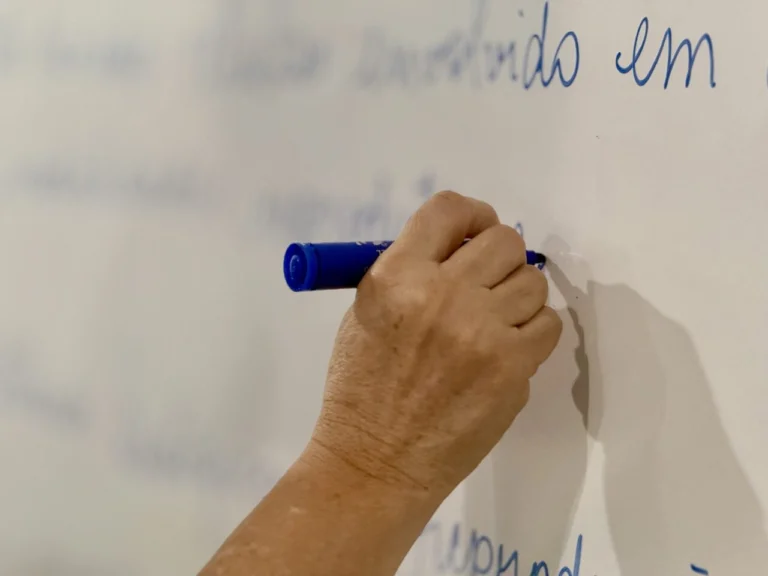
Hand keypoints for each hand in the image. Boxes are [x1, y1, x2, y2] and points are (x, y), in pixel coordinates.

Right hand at [306, 191, 562, 501]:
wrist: (375, 462)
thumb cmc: (360, 390)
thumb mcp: (365, 314)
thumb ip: (410, 273)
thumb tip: (462, 249)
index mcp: (397, 276)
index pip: (449, 210)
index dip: (472, 214)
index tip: (477, 231)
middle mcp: (442, 294)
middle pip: (504, 240)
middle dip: (498, 257)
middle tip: (486, 282)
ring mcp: (482, 331)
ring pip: (533, 281)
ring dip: (517, 296)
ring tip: (494, 322)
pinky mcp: (512, 367)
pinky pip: (548, 324)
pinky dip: (533, 331)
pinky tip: (507, 348)